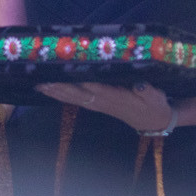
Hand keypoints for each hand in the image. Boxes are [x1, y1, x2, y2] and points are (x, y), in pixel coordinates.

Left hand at [38, 80, 176, 132]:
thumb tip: (140, 84)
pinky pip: (75, 100)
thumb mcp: (156, 97)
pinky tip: (50, 91)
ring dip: (56, 92)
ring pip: (73, 98)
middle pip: (77, 94)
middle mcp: (102, 101)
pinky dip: (61, 95)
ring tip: (39, 85)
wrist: (154, 121)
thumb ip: (147, 91)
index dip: (79, 82)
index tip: (65, 74)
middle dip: (59, 88)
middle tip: (41, 81)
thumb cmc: (155, 105)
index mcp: (115, 97)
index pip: (94, 87)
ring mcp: (97, 104)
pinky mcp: (96, 105)